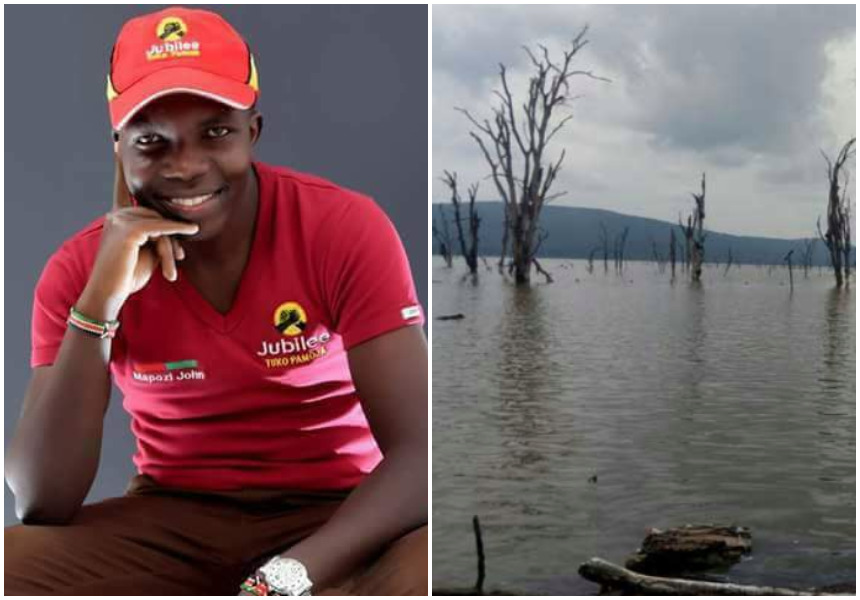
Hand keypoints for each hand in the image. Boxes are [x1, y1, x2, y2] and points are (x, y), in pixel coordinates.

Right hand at [77, 157, 197, 319]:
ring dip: (171, 245)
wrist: (109, 294)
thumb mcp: (147, 252)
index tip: (117, 145)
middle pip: (155, 214)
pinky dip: (175, 231)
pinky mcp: (127, 231)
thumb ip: (158, 235)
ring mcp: (119, 220)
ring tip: (176, 264)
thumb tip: (178, 230)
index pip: (122, 187)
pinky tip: (189, 231)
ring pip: (159, 224)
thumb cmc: (127, 275)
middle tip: (179, 259)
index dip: (121, 168)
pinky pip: (159, 227)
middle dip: (171, 236)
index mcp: (118, 216)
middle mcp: (116, 214)